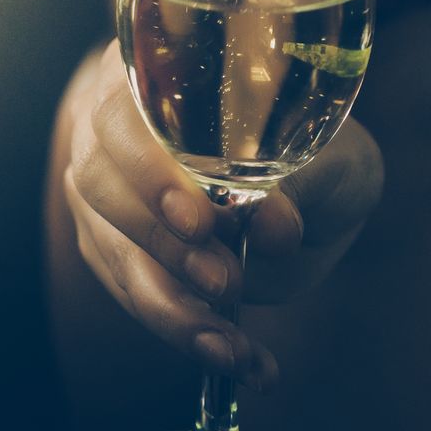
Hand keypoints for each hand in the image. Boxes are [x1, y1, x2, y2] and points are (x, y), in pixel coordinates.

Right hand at [60, 43, 383, 386]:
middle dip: (160, 241)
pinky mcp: (110, 244)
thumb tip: (272, 225)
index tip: (199, 219)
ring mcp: (102, 187)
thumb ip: (302, 176)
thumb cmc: (320, 149)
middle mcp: (108, 125)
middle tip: (226, 280)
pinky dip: (180, 329)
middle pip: (97, 181)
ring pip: (108, 246)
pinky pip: (129, 291)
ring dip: (170, 302)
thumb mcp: (333, 153)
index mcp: (151, 74)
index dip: (149, 168)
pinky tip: (236, 355)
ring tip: (235, 345)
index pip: (120, 113)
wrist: (316, 189)